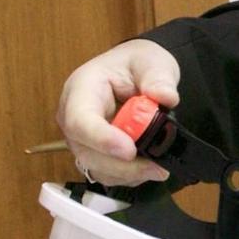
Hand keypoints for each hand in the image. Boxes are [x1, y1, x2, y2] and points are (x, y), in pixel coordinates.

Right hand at [55, 39, 180, 186]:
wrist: (136, 73)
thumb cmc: (137, 64)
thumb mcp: (152, 62)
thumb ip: (159, 78)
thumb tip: (166, 97)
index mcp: (81, 89)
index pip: (79, 120)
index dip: (101, 139)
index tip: (129, 150)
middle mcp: (73, 117)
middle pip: (87, 152)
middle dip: (122, 165)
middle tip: (157, 166)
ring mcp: (82, 139)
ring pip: (97, 168)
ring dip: (129, 173)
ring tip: (159, 166)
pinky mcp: (94, 154)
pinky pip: (108, 174)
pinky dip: (130, 176)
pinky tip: (149, 165)